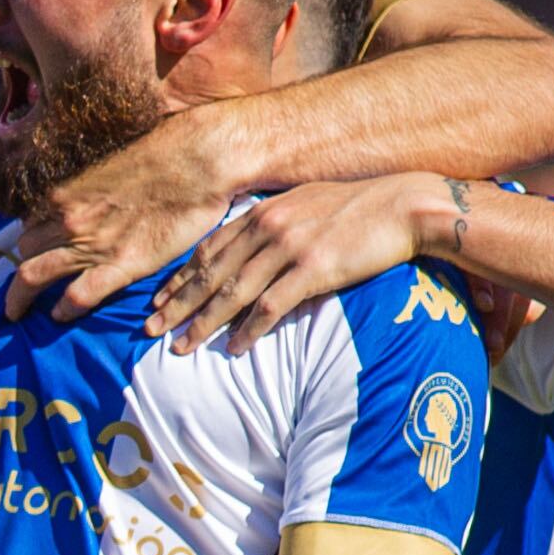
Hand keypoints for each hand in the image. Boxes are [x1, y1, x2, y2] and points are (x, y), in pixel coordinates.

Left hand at [5, 108, 231, 326]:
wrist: (202, 158)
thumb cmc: (165, 150)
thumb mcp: (112, 162)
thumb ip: (89, 184)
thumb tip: (85, 193)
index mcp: (65, 191)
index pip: (30, 223)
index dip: (29, 240)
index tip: (32, 251)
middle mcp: (69, 218)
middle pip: (25, 251)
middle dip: (20, 267)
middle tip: (22, 284)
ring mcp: (92, 244)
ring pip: (32, 277)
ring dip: (19, 299)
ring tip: (16, 314)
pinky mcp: (121, 265)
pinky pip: (77, 296)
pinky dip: (63, 310)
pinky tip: (59, 316)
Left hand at [147, 174, 448, 352]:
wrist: (404, 206)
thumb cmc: (358, 207)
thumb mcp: (305, 205)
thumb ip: (272, 223)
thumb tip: (250, 244)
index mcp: (263, 212)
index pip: (208, 249)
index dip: (180, 277)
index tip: (158, 300)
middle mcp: (268, 227)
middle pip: (210, 273)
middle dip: (176, 304)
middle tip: (150, 329)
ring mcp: (289, 248)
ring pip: (232, 293)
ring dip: (203, 324)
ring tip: (180, 347)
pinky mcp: (313, 269)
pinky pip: (270, 307)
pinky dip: (249, 331)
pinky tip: (234, 349)